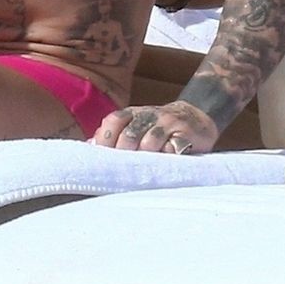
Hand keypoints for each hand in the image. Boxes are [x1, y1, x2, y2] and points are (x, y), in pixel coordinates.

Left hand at [92, 100, 217, 155]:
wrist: (196, 116)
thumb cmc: (158, 128)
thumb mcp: (136, 125)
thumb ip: (113, 135)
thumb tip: (88, 147)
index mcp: (133, 114)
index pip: (113, 121)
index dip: (106, 139)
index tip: (104, 159)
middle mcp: (149, 115)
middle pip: (129, 135)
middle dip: (125, 154)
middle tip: (124, 170)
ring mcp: (168, 122)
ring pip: (150, 142)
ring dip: (146, 157)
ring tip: (146, 167)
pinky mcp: (187, 133)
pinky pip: (174, 147)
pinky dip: (168, 157)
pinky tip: (167, 161)